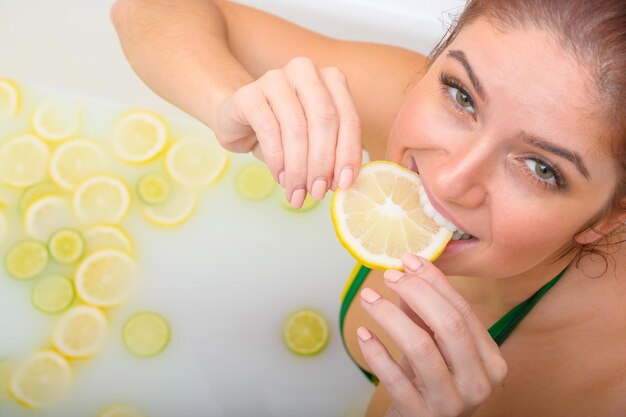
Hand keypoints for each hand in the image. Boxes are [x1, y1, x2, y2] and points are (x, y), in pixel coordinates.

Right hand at [214, 56, 361, 207]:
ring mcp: (275, 79)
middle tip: (318, 192)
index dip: (349, 154)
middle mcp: (306, 72)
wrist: (238, 121)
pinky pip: (268, 129)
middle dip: (323, 163)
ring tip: (298, 192)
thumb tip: (344, 183)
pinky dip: (277, 159)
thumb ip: (332, 155)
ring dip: (299, 168)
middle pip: (325, 120)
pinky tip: (280, 177)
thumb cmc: (282, 132)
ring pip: (296, 127)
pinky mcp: (249, 94)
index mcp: (331, 79)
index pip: (348, 118)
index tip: (345, 184)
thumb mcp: (313, 141)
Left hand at [357, 253, 507, 416]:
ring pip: (421, 347)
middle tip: (389, 276)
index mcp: (490, 360)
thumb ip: (424, 311)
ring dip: (390, 316)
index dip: (433, 282)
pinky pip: (395, 378)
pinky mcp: (421, 415)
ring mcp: (450, 402)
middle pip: (448, 324)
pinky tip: (362, 333)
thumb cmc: (431, 380)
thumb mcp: (435, 345)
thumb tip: (405, 270)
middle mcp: (478, 382)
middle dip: (415, 293)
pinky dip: (375, 352)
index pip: (463, 311)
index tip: (408, 260)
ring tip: (368, 298)